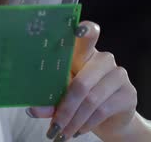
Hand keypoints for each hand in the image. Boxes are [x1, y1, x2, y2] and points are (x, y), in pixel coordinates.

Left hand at [28, 21, 138, 140]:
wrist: (109, 119)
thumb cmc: (78, 98)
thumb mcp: (61, 95)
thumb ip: (48, 99)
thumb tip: (32, 109)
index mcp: (83, 53)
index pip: (88, 35)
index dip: (84, 31)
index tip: (77, 29)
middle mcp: (103, 59)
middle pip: (81, 81)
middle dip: (65, 108)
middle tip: (54, 125)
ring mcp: (118, 75)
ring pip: (91, 99)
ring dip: (74, 120)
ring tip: (61, 133)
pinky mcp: (128, 93)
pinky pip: (103, 110)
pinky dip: (86, 123)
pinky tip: (77, 130)